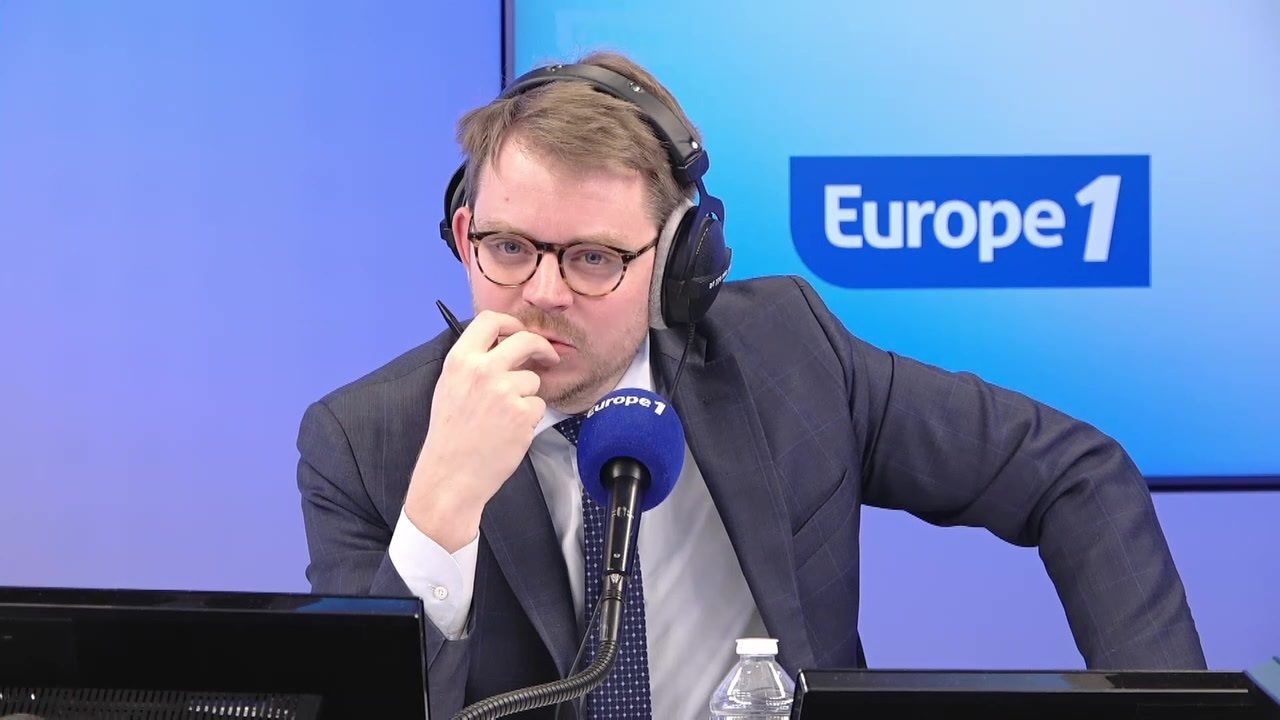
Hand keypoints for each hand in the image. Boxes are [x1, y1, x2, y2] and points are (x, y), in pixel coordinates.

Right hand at [404, 311, 559, 551]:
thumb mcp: (450, 387)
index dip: (511, 322)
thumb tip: (503, 345)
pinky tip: (510, 431)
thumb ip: (474, 363)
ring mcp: (505, 391)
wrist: (451, 474)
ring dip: (526, 396)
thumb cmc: (451, 434)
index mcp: (460, 360)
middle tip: (548, 357)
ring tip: (503, 418)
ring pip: (533, 380)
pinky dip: (529, 418)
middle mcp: (483, 370)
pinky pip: (538, 406)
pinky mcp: (522, 413)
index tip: (521, 331)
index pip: (490, 320)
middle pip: (525, 340)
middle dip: (541, 347)